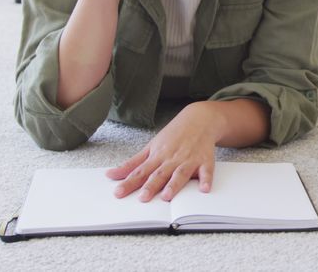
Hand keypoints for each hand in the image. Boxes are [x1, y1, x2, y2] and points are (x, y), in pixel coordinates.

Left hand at [106, 102, 224, 201]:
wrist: (199, 119)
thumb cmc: (174, 135)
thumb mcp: (151, 146)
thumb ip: (132, 163)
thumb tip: (111, 175)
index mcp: (157, 156)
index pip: (140, 171)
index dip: (129, 182)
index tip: (118, 193)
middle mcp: (172, 158)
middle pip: (160, 174)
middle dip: (151, 185)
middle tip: (142, 198)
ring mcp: (189, 159)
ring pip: (180, 173)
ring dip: (174, 184)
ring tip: (167, 196)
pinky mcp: (205, 160)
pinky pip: (206, 171)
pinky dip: (206, 180)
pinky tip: (204, 189)